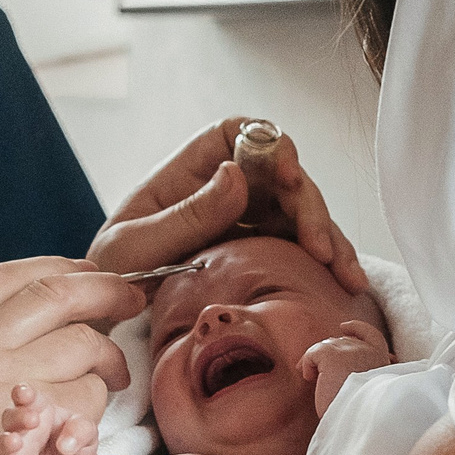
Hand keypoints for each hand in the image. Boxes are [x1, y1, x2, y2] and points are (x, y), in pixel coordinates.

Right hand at [0, 259, 143, 454]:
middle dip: (100, 290)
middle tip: (131, 296)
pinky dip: (101, 401)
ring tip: (116, 374)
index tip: (84, 273)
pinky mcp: (30, 432)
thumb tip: (41, 298)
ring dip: (108, 356)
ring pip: (77, 342)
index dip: (51, 269)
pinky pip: (88, 392)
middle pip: (46, 295)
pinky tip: (90, 423)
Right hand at [0, 384, 100, 454]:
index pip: (26, 398)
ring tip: (16, 443)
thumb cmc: (77, 446)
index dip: (23, 393)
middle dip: (18, 416)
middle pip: (9, 418)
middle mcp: (19, 430)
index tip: (25, 393)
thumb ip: (81, 432)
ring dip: (4, 443)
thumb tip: (66, 444)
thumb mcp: (88, 435)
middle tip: (33, 419)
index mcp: (37, 410)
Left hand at [88, 118, 367, 295]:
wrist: (106, 321)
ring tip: (346, 274)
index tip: (287, 175)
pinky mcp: (259, 252)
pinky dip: (327, 262)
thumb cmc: (110, 275)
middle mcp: (222, 190)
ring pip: (299, 212)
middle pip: (280, 177)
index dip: (269, 145)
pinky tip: (347, 282)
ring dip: (330, 238)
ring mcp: (244, 221)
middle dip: (308, 206)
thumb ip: (185, 216)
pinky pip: (300, 248)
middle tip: (320, 247)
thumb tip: (236, 174)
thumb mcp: (135, 247)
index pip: (237, 134)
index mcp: (187, 173)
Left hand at [300, 319, 392, 414]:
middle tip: (315, 370)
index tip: (345, 328)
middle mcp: (370, 352)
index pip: (373, 336)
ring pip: (327, 345)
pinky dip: (307, 364)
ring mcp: (352, 351)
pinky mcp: (333, 356)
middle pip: (344, 341)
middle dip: (328, 351)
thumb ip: (362, 376)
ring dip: (317, 360)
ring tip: (311, 377)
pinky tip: (309, 379)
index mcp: (382, 362)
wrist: (358, 421)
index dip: (357, 329)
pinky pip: (313, 354)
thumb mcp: (367, 393)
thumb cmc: (361, 415)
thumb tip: (341, 370)